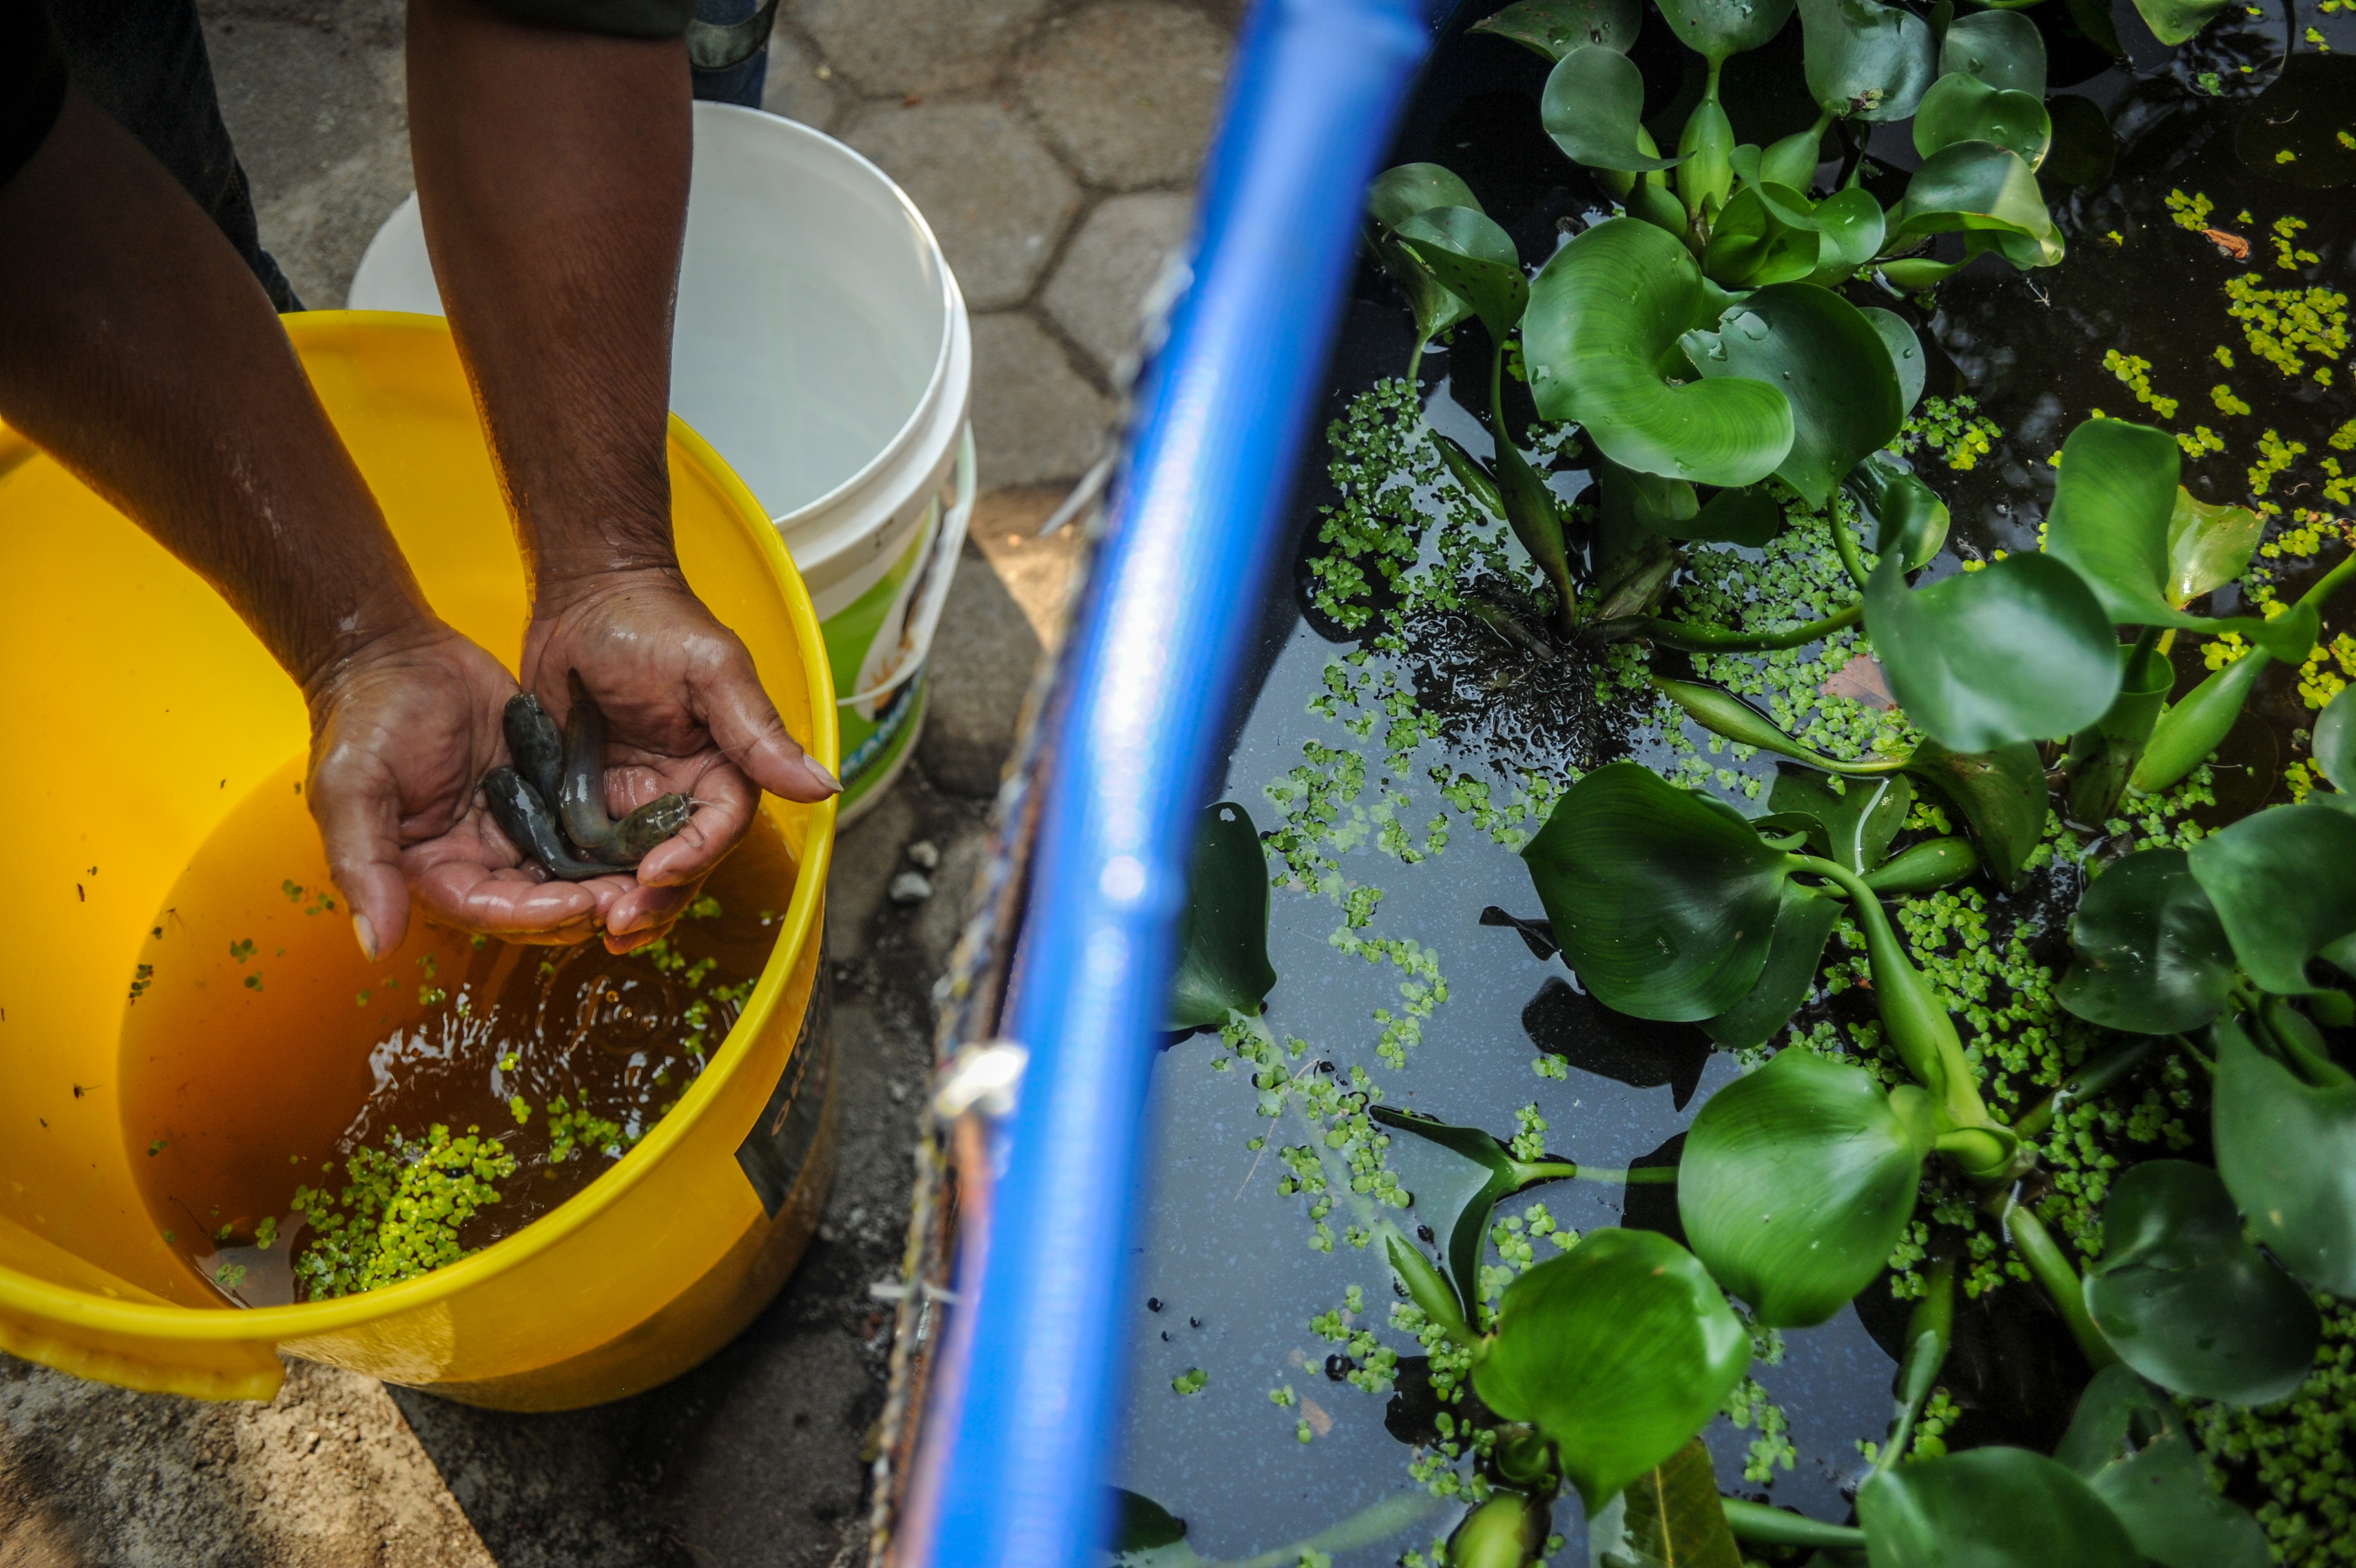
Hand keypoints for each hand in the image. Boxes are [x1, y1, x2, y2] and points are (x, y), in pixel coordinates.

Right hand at [305, 621, 624, 957]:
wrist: (393, 650)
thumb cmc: (362, 718)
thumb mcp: (351, 789)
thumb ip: (364, 867)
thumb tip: (374, 947)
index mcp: (432, 870)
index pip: (490, 909)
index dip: (534, 914)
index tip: (580, 904)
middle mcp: (475, 858)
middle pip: (538, 900)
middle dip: (584, 903)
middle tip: (632, 897)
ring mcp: (512, 826)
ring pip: (568, 868)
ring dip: (606, 875)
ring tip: (650, 871)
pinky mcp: (541, 794)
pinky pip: (581, 824)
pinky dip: (609, 834)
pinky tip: (646, 833)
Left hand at [521, 568, 838, 952]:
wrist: (586, 591)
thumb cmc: (654, 619)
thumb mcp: (714, 673)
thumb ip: (760, 734)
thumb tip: (825, 787)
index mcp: (723, 767)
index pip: (720, 829)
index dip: (693, 858)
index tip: (655, 871)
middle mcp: (681, 791)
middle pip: (678, 863)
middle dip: (653, 899)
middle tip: (617, 923)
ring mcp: (631, 797)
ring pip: (630, 869)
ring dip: (614, 900)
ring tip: (586, 924)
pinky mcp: (584, 796)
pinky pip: (583, 848)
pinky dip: (572, 876)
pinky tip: (550, 896)